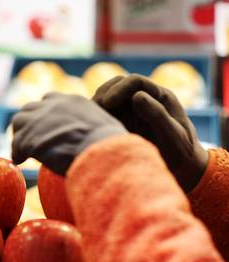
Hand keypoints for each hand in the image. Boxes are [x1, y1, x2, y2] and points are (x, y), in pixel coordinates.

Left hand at [11, 93, 126, 174]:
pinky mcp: (30, 137)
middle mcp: (54, 105)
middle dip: (28, 123)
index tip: (45, 128)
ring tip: (23, 150)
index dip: (45, 114)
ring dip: (20, 135)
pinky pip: (16, 143)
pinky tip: (22, 160)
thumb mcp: (102, 126)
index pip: (50, 100)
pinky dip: (17, 152)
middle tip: (29, 139)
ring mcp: (40, 119)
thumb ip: (88, 124)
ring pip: (19, 121)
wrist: (103, 152)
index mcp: (73, 101)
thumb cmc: (109, 146)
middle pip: (30, 108)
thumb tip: (86, 136)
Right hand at [93, 74, 207, 191]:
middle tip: (94, 111)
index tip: (107, 103)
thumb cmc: (182, 152)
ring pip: (107, 98)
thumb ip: (157, 115)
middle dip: (104, 95)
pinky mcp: (121, 122)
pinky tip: (90, 129)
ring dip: (97, 106)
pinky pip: (104, 114)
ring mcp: (131, 110)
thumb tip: (136, 97)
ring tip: (89, 121)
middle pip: (117, 85)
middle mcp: (143, 99)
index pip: (135, 82)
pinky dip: (95, 117)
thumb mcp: (173, 135)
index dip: (119, 88)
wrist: (181, 168)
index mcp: (160, 97)